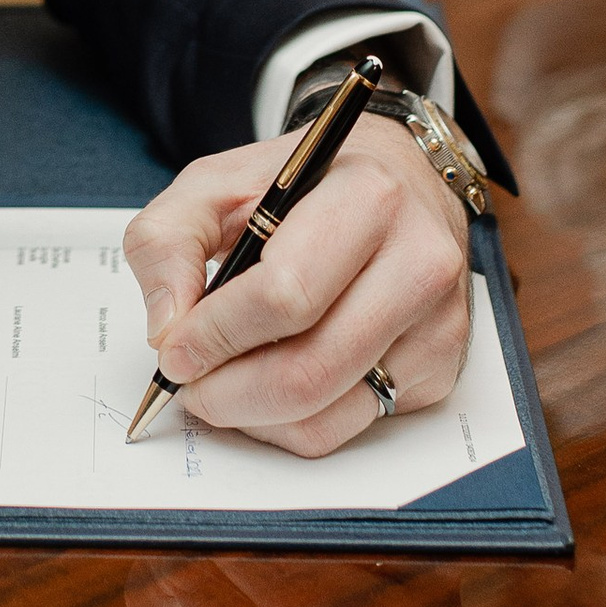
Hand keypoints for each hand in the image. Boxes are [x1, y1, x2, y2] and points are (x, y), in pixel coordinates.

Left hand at [120, 116, 469, 456]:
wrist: (399, 178)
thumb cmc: (304, 184)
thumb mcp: (218, 182)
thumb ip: (169, 240)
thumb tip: (166, 327)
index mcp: (368, 198)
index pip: (286, 296)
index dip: (217, 334)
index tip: (173, 350)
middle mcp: (419, 264)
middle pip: (309, 370)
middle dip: (227, 393)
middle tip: (188, 385)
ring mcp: (437, 325)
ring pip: (327, 414)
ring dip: (253, 418)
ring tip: (218, 387)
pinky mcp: (439, 370)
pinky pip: (348, 428)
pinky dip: (290, 425)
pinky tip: (267, 386)